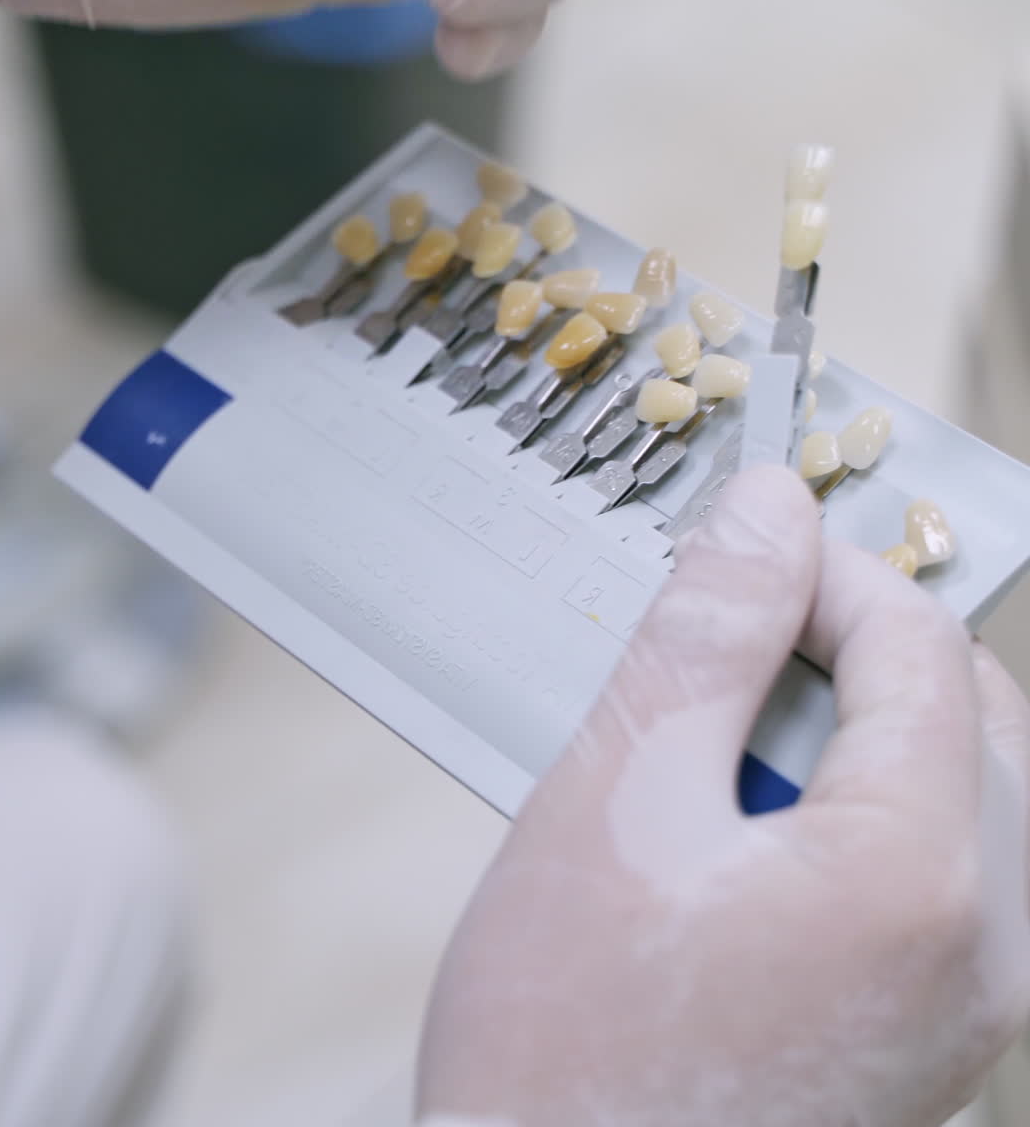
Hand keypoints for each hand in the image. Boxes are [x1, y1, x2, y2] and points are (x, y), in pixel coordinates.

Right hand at [417, 466, 1029, 1126]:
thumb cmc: (563, 1036)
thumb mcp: (617, 795)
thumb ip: (709, 637)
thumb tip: (768, 512)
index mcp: (923, 875)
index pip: (918, 647)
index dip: (824, 571)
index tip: (735, 550)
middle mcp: (989, 946)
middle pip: (965, 712)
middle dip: (847, 646)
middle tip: (722, 640)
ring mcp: (970, 1000)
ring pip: (952, 785)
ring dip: (842, 724)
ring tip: (713, 736)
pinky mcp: (929, 1028)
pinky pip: (928, 865)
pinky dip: (847, 804)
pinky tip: (738, 822)